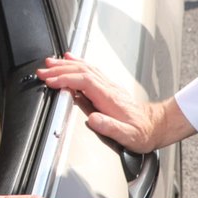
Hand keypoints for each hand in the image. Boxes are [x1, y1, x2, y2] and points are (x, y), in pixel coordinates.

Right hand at [36, 52, 184, 152]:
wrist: (155, 126)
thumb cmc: (141, 132)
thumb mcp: (128, 136)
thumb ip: (110, 127)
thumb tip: (93, 119)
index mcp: (109, 98)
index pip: (84, 81)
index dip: (66, 79)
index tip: (51, 81)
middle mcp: (108, 88)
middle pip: (82, 71)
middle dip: (60, 69)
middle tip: (42, 70)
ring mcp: (109, 86)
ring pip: (85, 68)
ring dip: (66, 64)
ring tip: (50, 62)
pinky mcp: (108, 87)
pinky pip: (90, 70)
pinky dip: (78, 64)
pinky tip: (71, 61)